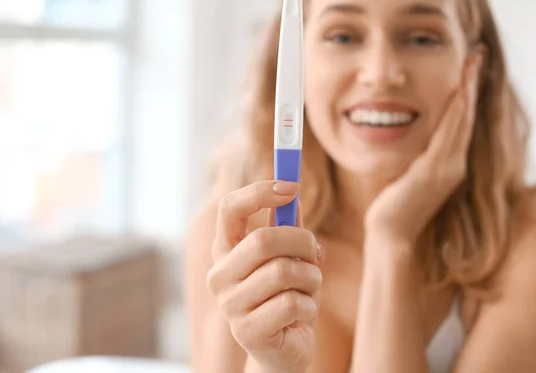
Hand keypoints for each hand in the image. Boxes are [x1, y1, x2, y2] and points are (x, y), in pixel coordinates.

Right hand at [207, 180, 324, 372]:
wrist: (283, 350)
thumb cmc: (286, 296)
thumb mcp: (290, 257)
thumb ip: (288, 227)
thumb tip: (293, 195)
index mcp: (225, 250)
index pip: (229, 208)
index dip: (259, 192)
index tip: (291, 186)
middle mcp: (219, 275)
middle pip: (263, 240)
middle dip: (302, 242)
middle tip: (316, 252)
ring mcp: (229, 305)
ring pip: (284, 272)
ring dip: (310, 279)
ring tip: (307, 290)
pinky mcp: (247, 331)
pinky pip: (292, 303)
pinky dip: (309, 307)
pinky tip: (301, 317)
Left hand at [364, 55, 481, 244]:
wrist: (390, 234)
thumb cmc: (391, 205)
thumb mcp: (405, 172)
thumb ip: (412, 154)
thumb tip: (401, 132)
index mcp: (448, 164)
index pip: (460, 122)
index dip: (466, 94)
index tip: (467, 69)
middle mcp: (454, 165)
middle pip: (467, 116)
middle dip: (471, 84)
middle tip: (475, 55)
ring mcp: (447, 169)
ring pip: (461, 121)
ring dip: (467, 90)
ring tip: (471, 63)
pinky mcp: (433, 172)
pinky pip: (447, 135)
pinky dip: (454, 112)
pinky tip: (457, 92)